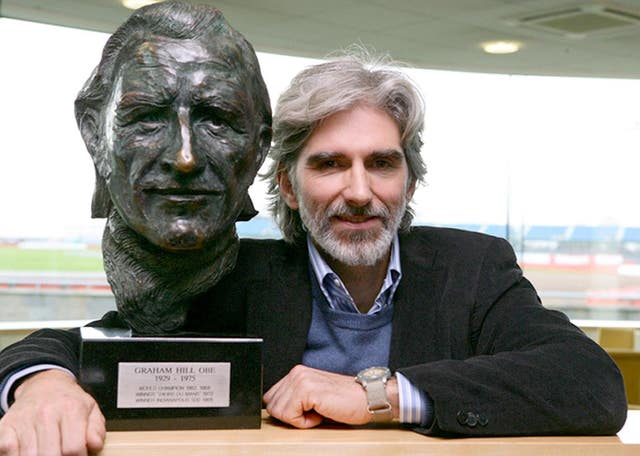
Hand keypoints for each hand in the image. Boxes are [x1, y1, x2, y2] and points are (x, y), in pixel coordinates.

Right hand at [0, 369, 104, 455]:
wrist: (44, 385)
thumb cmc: (69, 401)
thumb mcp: (91, 409)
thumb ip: (96, 429)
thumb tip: (94, 445)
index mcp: (71, 409)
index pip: (73, 448)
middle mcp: (46, 413)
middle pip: (50, 455)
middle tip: (60, 454)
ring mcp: (24, 420)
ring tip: (46, 451)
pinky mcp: (6, 426)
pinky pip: (8, 451)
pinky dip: (16, 455)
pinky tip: (29, 450)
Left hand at [264, 365, 395, 427]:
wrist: (368, 398)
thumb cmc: (346, 401)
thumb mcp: (313, 398)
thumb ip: (294, 399)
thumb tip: (276, 411)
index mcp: (297, 373)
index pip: (271, 397)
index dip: (285, 412)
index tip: (304, 412)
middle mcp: (297, 373)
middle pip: (272, 405)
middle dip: (290, 416)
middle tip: (313, 413)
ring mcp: (301, 380)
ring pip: (279, 411)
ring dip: (298, 419)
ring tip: (318, 412)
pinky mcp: (308, 390)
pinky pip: (290, 416)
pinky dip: (305, 423)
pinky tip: (321, 414)